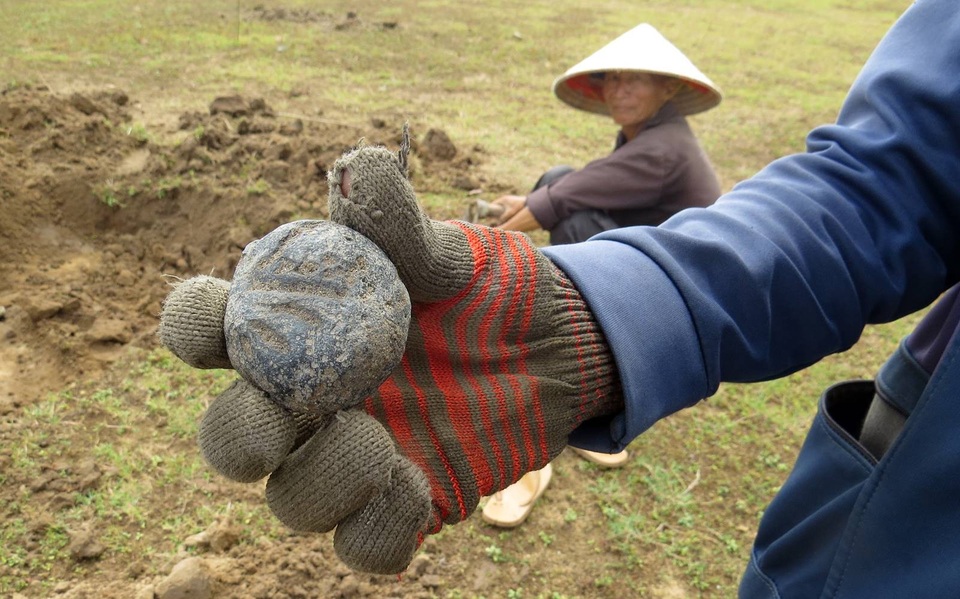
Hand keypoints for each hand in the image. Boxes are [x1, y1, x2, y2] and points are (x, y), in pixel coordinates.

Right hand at [159, 130, 622, 574]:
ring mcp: (355, 459)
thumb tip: (355, 167)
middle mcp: (312, 402)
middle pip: (233, 436)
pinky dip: (377, 526)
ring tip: (378, 442)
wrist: (561, 344)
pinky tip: (414, 484)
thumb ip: (398, 224)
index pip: (212, 330)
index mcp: (300, 331)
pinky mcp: (404, 504)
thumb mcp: (450, 253)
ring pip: (292, 500)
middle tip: (277, 422)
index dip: (194, 324)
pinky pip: (365, 546)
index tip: (220, 315)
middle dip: (236, 434)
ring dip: (320, 481)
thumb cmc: (491, 289)